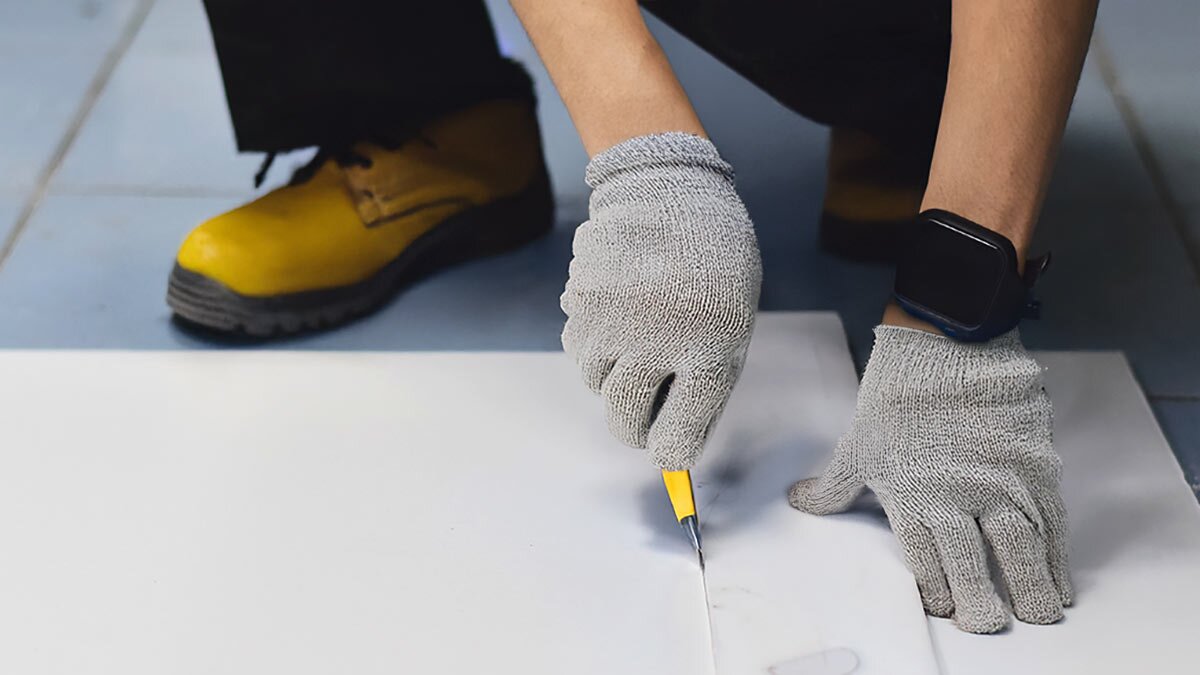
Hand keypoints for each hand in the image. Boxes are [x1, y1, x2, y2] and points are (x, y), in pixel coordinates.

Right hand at [561, 133, 761, 469]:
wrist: (671, 193)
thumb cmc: (714, 266)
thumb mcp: (732, 327)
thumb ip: (705, 385)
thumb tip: (674, 445)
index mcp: (706, 352)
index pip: (676, 439)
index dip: (671, 456)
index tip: (668, 455)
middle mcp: (653, 342)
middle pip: (625, 421)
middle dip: (635, 429)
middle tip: (645, 421)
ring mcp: (610, 322)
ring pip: (596, 385)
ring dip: (613, 378)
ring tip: (638, 343)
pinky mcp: (578, 302)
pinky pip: (577, 348)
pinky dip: (595, 345)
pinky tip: (619, 316)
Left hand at [789, 326, 1071, 633]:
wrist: (946, 341)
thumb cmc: (896, 391)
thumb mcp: (856, 444)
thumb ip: (834, 485)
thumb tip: (800, 501)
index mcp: (910, 499)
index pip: (925, 565)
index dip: (937, 593)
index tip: (946, 608)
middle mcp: (956, 499)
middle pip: (972, 568)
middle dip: (982, 605)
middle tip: (989, 625)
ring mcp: (999, 483)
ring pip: (1019, 552)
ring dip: (1030, 589)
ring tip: (1038, 614)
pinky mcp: (1034, 466)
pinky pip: (1051, 523)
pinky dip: (1058, 555)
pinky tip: (1061, 577)